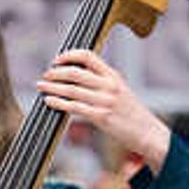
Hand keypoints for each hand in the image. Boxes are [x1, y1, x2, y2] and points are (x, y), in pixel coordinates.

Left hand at [36, 50, 170, 173]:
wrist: (147, 133)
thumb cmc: (131, 113)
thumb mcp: (120, 90)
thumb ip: (102, 82)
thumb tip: (77, 77)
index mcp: (113, 76)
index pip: (88, 56)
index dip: (69, 55)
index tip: (56, 60)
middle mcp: (109, 85)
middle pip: (75, 73)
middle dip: (55, 73)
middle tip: (45, 76)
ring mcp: (105, 101)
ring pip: (71, 89)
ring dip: (52, 87)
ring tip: (41, 86)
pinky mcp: (101, 117)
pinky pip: (74, 107)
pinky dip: (58, 102)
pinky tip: (49, 101)